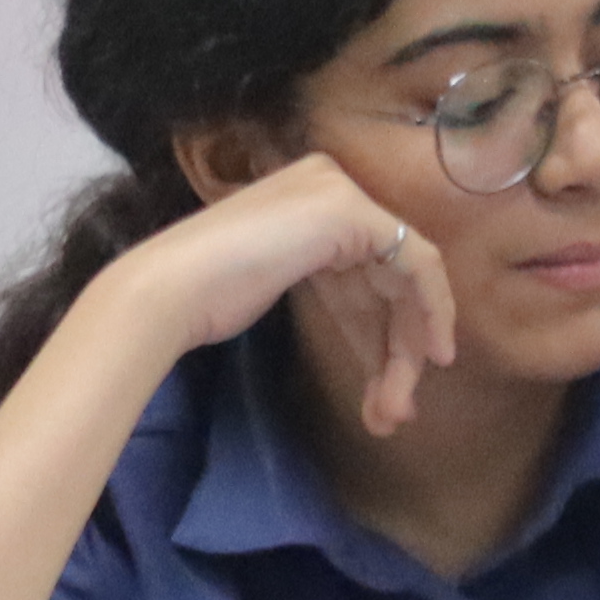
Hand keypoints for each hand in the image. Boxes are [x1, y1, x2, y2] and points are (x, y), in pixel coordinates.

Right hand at [86, 156, 455, 437]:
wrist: (169, 291)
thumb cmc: (202, 301)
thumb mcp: (277, 288)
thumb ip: (330, 294)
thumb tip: (378, 342)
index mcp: (308, 200)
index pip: (362, 272)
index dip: (381, 336)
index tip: (385, 394)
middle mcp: (329, 185)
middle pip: (385, 279)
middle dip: (395, 351)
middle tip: (393, 414)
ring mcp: (340, 193)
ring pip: (404, 279)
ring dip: (404, 351)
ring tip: (394, 412)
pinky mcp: (350, 212)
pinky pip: (417, 262)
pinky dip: (430, 311)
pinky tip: (427, 358)